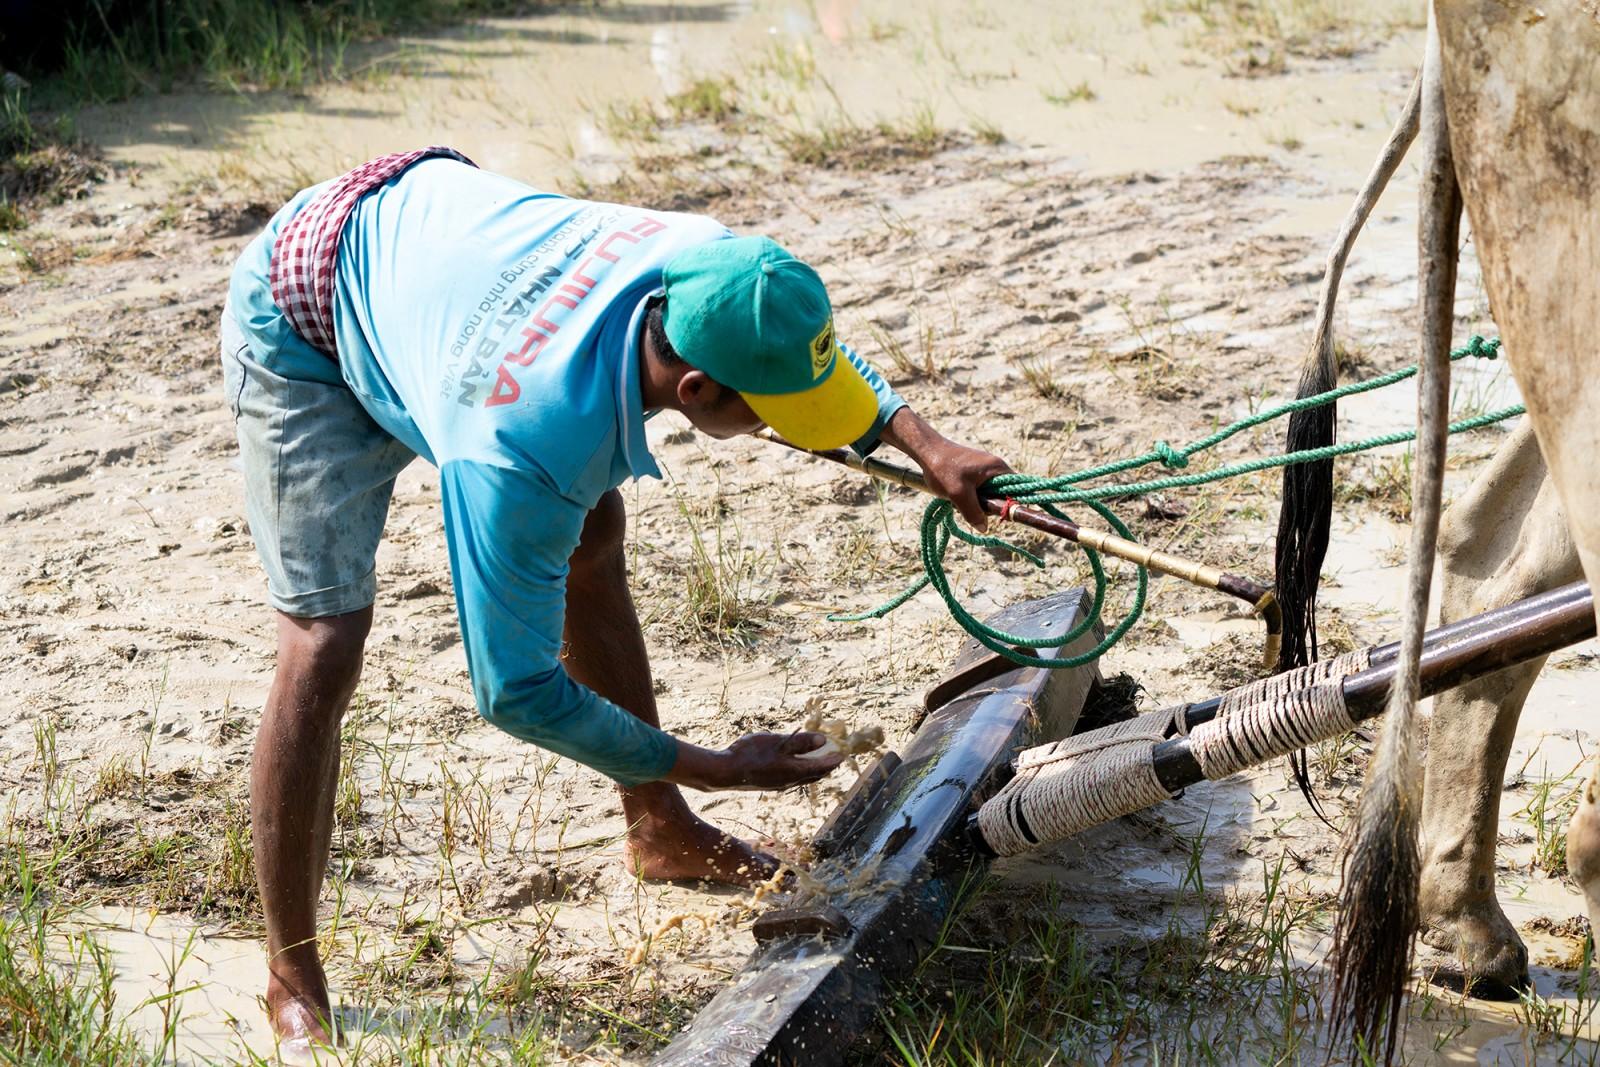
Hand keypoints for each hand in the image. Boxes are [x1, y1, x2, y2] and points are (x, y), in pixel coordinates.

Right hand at [665, 732, 843, 790]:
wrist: (724, 772)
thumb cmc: (750, 754)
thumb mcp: (777, 742)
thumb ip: (800, 742)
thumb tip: (823, 741)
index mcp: (794, 771)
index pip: (821, 767)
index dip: (833, 760)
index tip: (843, 753)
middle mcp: (789, 781)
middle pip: (814, 775)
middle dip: (826, 767)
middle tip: (835, 758)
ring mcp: (778, 784)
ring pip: (802, 778)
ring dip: (813, 770)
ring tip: (819, 761)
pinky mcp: (768, 784)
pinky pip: (792, 779)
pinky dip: (800, 771)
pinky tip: (794, 765)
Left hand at [881, 408, 1011, 529]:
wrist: (927, 451)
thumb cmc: (943, 469)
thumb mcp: (958, 494)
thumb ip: (973, 512)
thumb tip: (984, 528)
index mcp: (997, 469)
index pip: (1017, 490)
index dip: (1011, 505)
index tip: (1001, 517)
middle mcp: (995, 467)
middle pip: (1003, 494)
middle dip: (990, 504)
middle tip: (973, 507)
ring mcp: (985, 469)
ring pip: (990, 494)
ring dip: (978, 502)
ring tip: (962, 499)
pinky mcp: (975, 472)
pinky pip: (980, 490)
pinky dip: (972, 496)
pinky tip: (959, 496)